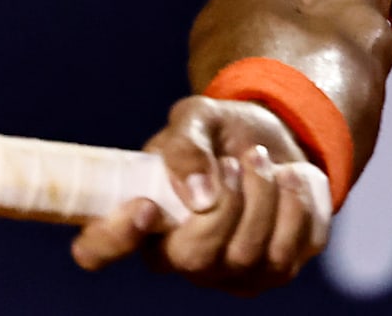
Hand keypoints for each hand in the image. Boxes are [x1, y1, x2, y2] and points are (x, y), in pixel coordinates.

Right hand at [70, 95, 332, 292]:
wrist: (275, 140)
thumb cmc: (220, 132)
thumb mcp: (197, 117)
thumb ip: (185, 144)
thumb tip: (197, 193)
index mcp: (137, 216)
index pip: (98, 248)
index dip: (114, 237)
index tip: (146, 206)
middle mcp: (175, 256)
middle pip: (194, 257)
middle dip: (227, 202)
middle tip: (234, 161)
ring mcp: (223, 273)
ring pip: (247, 254)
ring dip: (263, 193)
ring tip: (260, 159)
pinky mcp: (269, 274)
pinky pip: (287, 252)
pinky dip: (293, 204)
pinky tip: (287, 179)